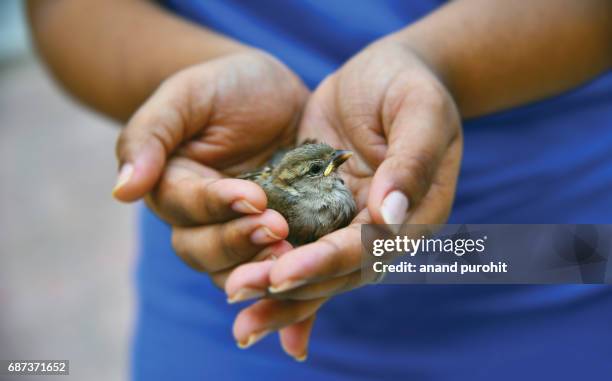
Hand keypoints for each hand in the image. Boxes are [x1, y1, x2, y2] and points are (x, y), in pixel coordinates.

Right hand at [111, 50, 315, 350]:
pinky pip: (279, 270)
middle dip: (239, 244)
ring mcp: (241, 234)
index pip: (188, 209)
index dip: (217, 207)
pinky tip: (310, 296)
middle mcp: (203, 221)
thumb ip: (150, 135)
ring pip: (237, 272)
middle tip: (277, 230)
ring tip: (297, 258)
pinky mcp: (280, 237)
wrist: (267, 92)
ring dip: (263, 271)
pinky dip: (291, 288)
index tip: (252, 197)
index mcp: (175, 188)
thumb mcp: (185, 95)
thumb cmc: (222, 87)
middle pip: (206, 252)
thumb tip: (122, 190)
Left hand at [227, 38, 462, 357]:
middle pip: (333, 272)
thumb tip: (388, 217)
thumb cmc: (410, 86)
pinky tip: (234, 277)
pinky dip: (268, 261)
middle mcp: (378, 232)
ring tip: (230, 296)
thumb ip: (411, 162)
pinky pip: (292, 241)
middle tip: (236, 292)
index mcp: (412, 217)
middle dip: (286, 285)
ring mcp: (344, 223)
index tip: (281, 273)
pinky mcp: (316, 209)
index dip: (324, 263)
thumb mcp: (420, 111)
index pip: (365, 249)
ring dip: (271, 285)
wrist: (384, 75)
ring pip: (309, 264)